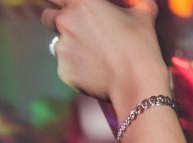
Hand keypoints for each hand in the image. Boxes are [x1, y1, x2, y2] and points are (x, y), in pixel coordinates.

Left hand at [42, 0, 169, 110]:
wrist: (137, 84)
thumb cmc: (142, 47)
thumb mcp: (145, 15)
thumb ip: (137, 3)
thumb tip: (138, 2)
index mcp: (82, 2)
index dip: (61, 2)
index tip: (68, 8)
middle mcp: (65, 22)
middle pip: (48, 17)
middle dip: (59, 22)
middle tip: (79, 32)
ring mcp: (62, 47)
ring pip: (58, 44)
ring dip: (70, 47)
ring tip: (94, 57)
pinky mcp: (63, 70)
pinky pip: (65, 66)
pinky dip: (77, 69)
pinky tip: (96, 72)